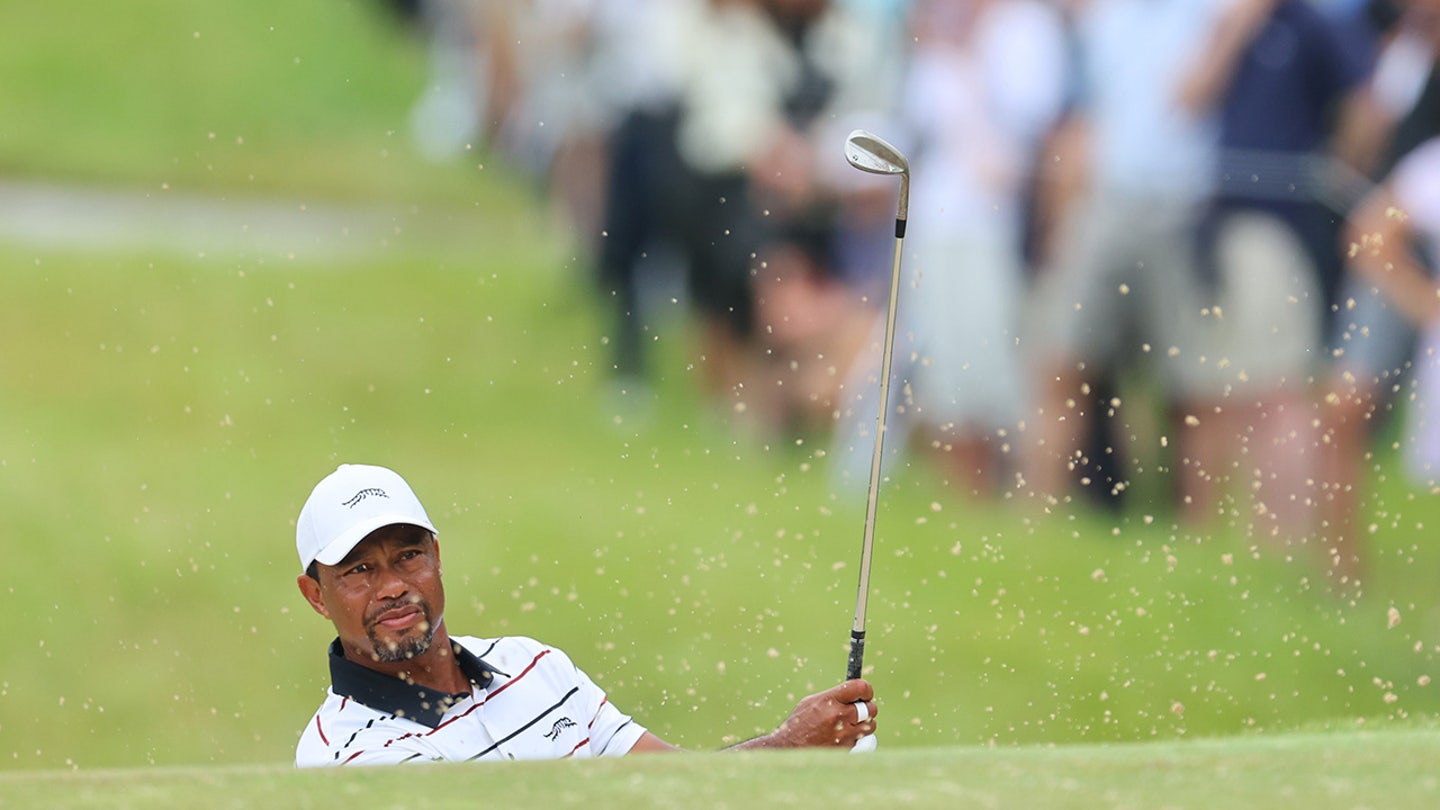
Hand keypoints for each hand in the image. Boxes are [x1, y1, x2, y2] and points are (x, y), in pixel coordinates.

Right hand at [736, 679, 877, 749]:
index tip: (865, 693)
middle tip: (861, 710)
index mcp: (829, 700)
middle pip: (870, 708)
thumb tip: (854, 694)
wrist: (790, 749)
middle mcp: (838, 716)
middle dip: (868, 708)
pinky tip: (843, 738)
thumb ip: (834, 697)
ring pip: (870, 726)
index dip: (866, 690)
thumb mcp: (811, 703)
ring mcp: (844, 734)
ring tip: (852, 725)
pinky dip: (856, 739)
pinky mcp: (846, 749)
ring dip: (865, 725)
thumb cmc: (799, 724)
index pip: (860, 688)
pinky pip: (861, 741)